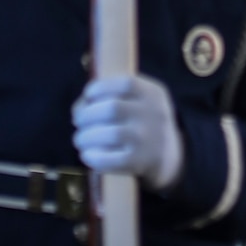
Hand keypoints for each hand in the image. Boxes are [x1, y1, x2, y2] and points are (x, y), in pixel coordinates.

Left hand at [72, 74, 185, 190]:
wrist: (167, 155)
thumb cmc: (141, 122)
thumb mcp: (138, 101)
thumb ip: (111, 96)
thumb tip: (78, 108)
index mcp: (153, 94)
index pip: (125, 84)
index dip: (100, 87)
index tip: (88, 96)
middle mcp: (154, 114)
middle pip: (113, 109)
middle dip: (87, 115)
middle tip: (78, 122)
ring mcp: (148, 139)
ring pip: (111, 134)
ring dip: (86, 137)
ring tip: (80, 139)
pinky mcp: (141, 162)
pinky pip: (112, 160)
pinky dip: (94, 157)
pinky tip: (87, 154)